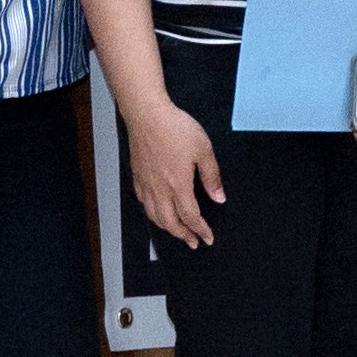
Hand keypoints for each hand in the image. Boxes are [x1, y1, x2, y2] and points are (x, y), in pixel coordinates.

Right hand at [120, 91, 224, 246]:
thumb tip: (218, 196)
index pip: (191, 217)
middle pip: (171, 223)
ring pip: (155, 216)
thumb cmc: (174, 128)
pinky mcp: (138, 176)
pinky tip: (156, 210)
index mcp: (179, 185)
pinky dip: (152, 213)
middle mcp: (160, 189)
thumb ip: (212, 176)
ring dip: (167, 228)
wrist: (147, 114)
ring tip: (177, 232)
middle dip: (184, 236)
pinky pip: (143, 203)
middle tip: (193, 241)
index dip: (201, 230)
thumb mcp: (204, 150)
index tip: (207, 237)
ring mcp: (146, 184)